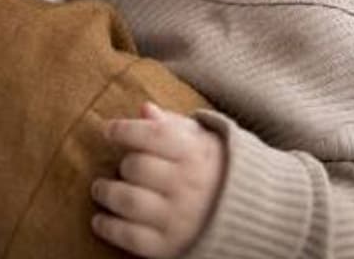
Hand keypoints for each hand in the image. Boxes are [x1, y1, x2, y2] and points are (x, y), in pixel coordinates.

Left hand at [91, 102, 225, 257]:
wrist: (254, 218)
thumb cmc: (218, 171)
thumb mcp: (204, 142)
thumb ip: (174, 125)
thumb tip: (144, 109)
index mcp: (196, 153)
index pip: (152, 134)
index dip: (124, 130)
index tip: (109, 130)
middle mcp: (188, 184)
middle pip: (136, 166)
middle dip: (123, 164)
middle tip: (120, 166)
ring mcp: (179, 217)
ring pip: (128, 200)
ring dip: (106, 193)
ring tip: (100, 190)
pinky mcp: (170, 246)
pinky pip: (130, 237)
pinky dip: (109, 227)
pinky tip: (100, 220)